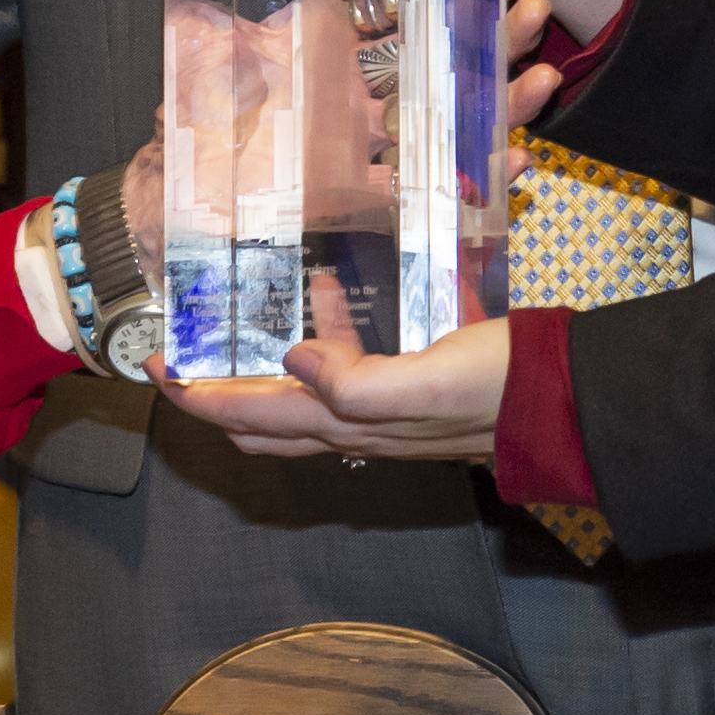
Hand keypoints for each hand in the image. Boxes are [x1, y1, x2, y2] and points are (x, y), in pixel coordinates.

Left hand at [161, 299, 514, 462]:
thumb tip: (292, 359)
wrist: (562, 404)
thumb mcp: (430, 380)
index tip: (152, 366)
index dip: (195, 397)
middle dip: (212, 392)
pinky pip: (345, 367)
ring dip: (262, 362)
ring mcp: (380, 411)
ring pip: (298, 395)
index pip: (248, 417)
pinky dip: (325, 334)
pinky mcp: (406, 390)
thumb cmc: (500, 387)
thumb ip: (359, 379)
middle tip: (180, 354)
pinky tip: (336, 289)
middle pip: (260, 420)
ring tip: (248, 311)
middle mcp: (355, 424)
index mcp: (349, 421)